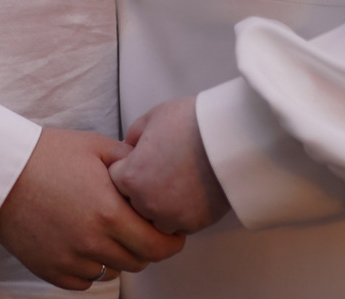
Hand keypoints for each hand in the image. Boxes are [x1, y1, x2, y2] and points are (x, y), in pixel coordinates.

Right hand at [0, 127, 185, 288]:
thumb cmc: (46, 154)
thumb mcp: (95, 146)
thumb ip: (130, 161)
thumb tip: (153, 172)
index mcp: (109, 213)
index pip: (158, 246)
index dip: (170, 241)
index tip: (170, 234)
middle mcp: (93, 242)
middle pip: (138, 262)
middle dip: (145, 247)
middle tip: (138, 229)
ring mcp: (70, 259)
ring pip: (111, 273)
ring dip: (116, 257)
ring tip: (106, 233)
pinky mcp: (50, 269)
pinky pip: (83, 282)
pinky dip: (89, 267)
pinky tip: (83, 244)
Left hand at [108, 97, 230, 234]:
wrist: (230, 138)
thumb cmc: (190, 123)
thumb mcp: (152, 118)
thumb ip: (133, 137)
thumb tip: (128, 148)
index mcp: (131, 177)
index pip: (114, 181)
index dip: (126, 169)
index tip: (140, 161)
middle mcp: (146, 203)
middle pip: (131, 204)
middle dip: (140, 190)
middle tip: (159, 172)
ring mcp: (170, 217)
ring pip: (153, 221)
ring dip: (159, 207)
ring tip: (175, 185)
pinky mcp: (193, 225)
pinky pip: (178, 226)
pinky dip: (181, 214)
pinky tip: (190, 194)